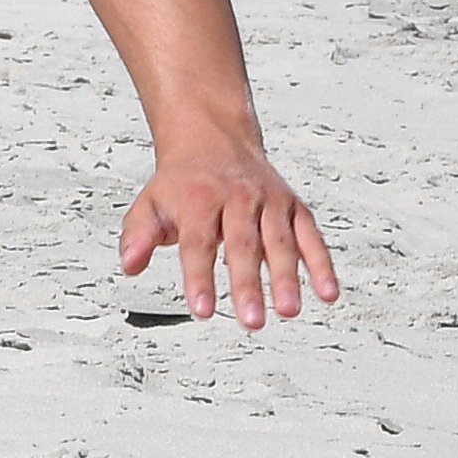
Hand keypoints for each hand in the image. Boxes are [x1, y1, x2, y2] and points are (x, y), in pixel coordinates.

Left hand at [120, 141, 340, 327]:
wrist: (213, 138)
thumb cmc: (182, 183)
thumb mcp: (150, 204)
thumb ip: (138, 236)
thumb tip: (130, 266)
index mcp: (199, 199)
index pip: (198, 242)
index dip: (200, 276)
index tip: (203, 309)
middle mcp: (237, 197)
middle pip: (243, 244)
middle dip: (248, 284)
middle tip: (251, 320)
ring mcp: (269, 202)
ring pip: (279, 241)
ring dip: (287, 277)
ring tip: (289, 310)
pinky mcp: (292, 207)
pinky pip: (310, 236)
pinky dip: (322, 264)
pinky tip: (328, 292)